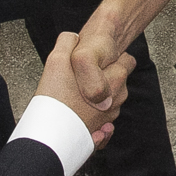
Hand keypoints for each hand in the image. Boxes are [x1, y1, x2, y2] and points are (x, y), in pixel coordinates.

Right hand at [39, 32, 134, 147]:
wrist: (48, 138)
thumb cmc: (55, 101)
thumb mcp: (57, 61)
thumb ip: (67, 42)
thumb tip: (73, 37)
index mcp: (114, 81)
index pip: (127, 61)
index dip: (112, 58)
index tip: (96, 62)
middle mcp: (117, 101)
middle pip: (118, 81)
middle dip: (105, 77)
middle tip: (82, 78)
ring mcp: (109, 119)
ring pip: (110, 101)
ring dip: (99, 97)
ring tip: (76, 95)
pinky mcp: (100, 135)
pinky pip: (104, 121)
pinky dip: (95, 116)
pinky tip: (80, 113)